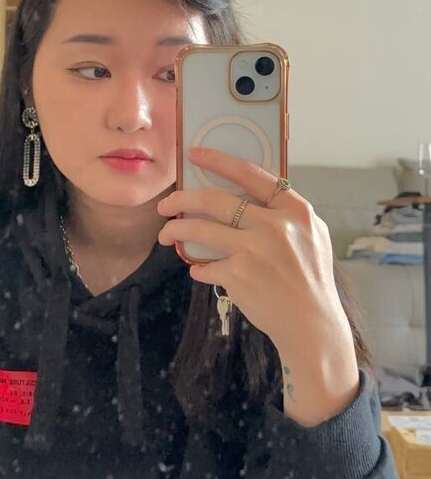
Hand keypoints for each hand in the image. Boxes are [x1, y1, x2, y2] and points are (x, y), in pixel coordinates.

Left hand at [157, 146, 354, 364]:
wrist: (312, 324)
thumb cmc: (311, 279)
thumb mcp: (312, 235)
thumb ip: (285, 214)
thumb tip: (249, 197)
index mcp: (294, 210)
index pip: (251, 175)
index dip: (219, 161)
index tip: (195, 154)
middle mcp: (274, 226)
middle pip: (215, 200)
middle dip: (182, 199)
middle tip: (166, 204)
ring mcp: (254, 250)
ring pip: (200, 229)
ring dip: (176, 230)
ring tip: (166, 234)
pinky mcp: (239, 276)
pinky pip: (205, 265)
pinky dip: (198, 268)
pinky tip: (197, 270)